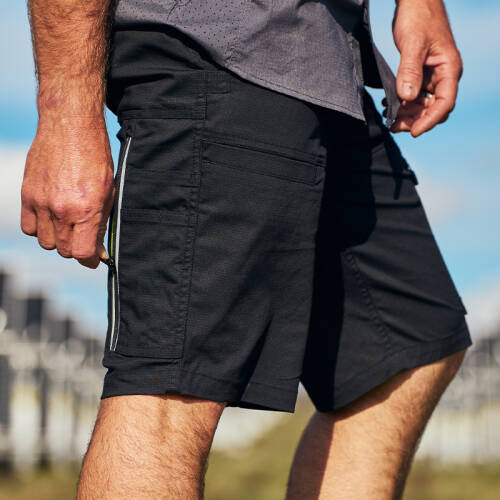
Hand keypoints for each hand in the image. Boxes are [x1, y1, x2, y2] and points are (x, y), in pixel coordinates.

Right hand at [21, 115, 114, 267]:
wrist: (70, 127)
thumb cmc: (95, 158)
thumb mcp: (109, 192)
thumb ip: (101, 224)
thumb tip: (98, 252)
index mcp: (86, 210)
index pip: (82, 253)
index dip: (90, 259)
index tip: (94, 256)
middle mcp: (62, 210)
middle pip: (64, 250)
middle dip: (76, 248)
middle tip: (83, 236)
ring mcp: (42, 203)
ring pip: (46, 242)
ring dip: (57, 239)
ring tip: (67, 224)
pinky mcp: (27, 194)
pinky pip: (29, 228)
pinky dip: (39, 228)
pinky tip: (51, 217)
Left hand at [389, 0, 462, 136]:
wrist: (414, 2)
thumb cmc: (418, 17)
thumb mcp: (413, 44)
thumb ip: (409, 70)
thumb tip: (407, 97)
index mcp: (449, 69)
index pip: (444, 103)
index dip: (430, 120)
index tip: (414, 132)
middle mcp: (443, 76)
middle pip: (433, 109)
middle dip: (415, 120)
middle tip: (393, 126)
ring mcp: (432, 77)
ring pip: (422, 106)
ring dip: (407, 115)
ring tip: (388, 117)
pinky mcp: (420, 75)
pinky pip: (414, 97)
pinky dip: (402, 105)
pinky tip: (388, 106)